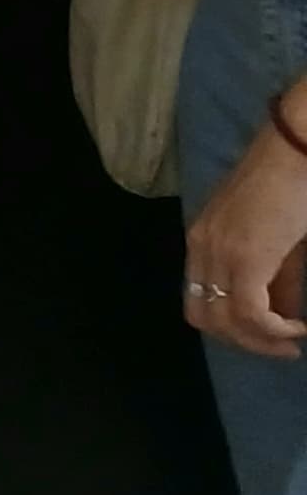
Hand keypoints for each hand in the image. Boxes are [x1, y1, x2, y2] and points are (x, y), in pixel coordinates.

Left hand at [190, 100, 306, 356]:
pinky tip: (297, 326)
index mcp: (203, 242)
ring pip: (225, 321)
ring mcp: (219, 251)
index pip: (197, 302)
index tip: (268, 336)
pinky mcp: (245, 255)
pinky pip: (249, 312)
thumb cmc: (294, 189)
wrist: (298, 149)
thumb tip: (283, 317)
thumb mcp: (281, 244)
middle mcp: (201, 248)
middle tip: (283, 345)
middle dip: (245, 341)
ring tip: (293, 338)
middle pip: (203, 319)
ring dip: (261, 340)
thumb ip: (278, 281)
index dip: (231, 329)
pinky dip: (273, 329)